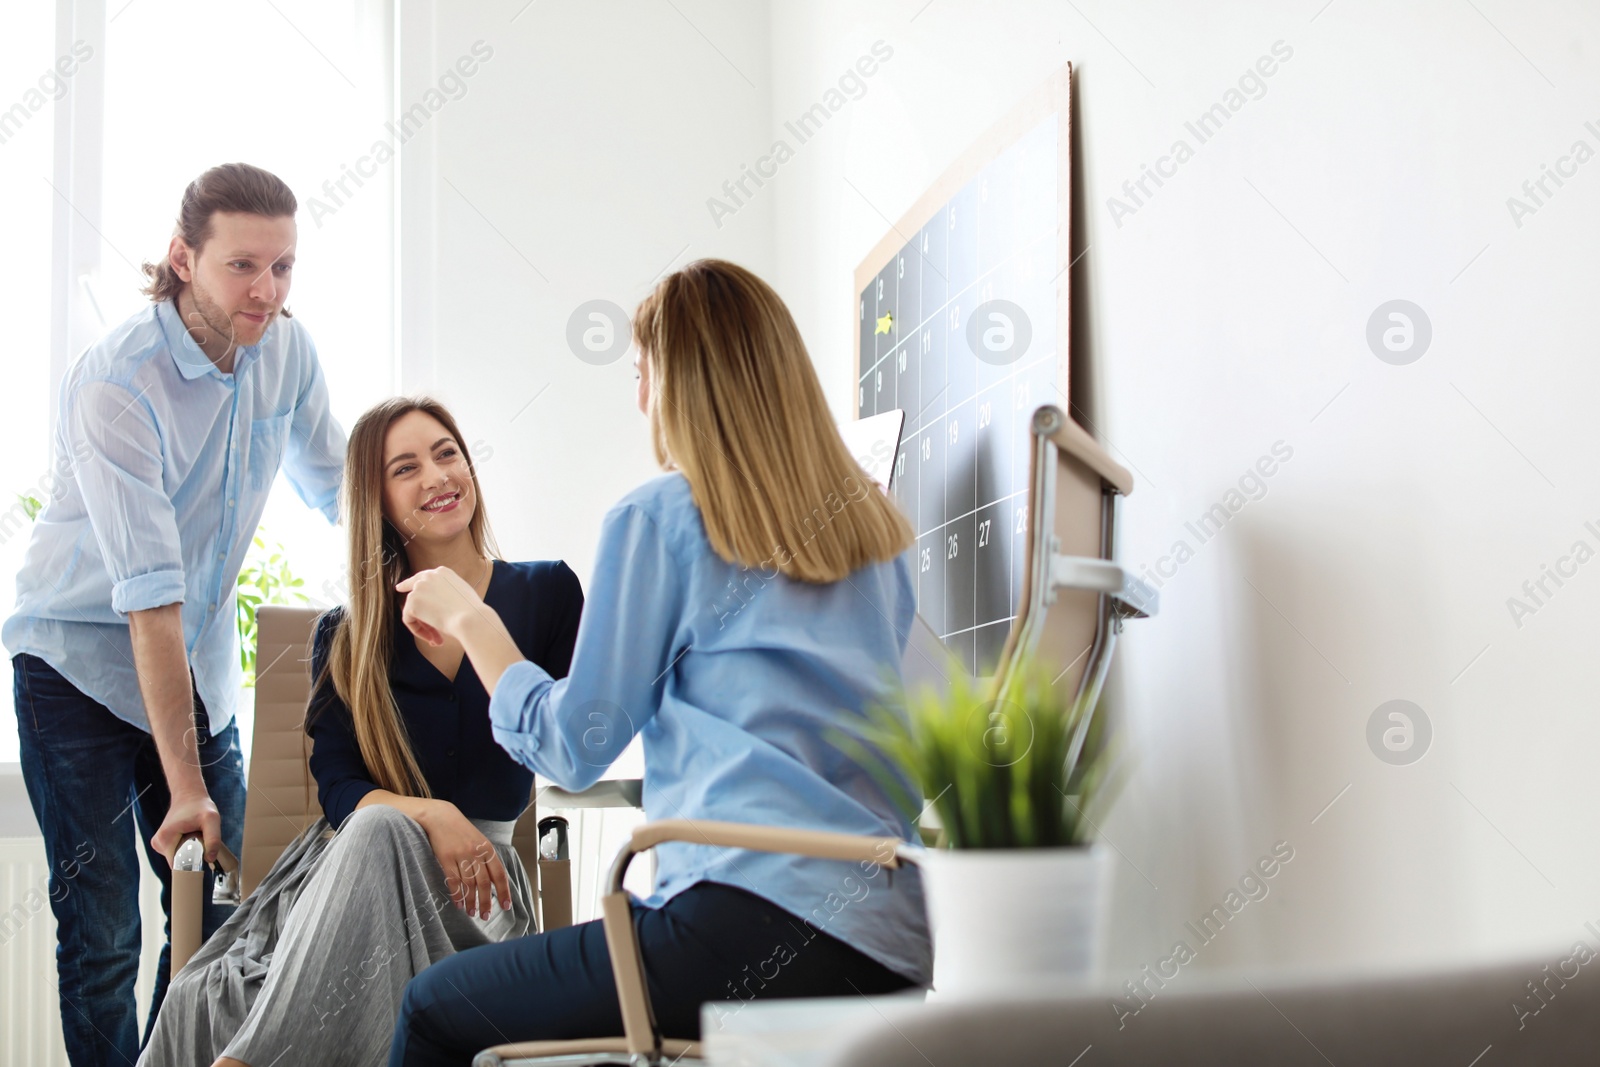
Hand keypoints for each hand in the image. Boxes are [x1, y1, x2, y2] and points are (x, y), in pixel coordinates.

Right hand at [153, 788, 221, 866]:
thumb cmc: (200, 806)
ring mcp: (159, 843)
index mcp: (165, 839)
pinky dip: (186, 848)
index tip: (202, 854)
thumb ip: (213, 839)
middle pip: (178, 862)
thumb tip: (210, 859)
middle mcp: (158, 843)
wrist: (189, 795)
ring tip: (195, 836)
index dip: (192, 864)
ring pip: (178, 858)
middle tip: (200, 839)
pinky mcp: (163, 843)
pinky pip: (177, 852)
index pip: (178, 865)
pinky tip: (190, 837)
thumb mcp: (212, 819)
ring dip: (189, 851)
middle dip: (192, 856)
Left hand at [396, 567, 482, 647]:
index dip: (410, 584)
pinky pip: (409, 619)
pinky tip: (432, 638)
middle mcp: (429, 576)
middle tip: (424, 628)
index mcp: (443, 572)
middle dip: (418, 613)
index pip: (422, 577)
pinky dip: (417, 630)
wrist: (471, 618)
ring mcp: (419, 587)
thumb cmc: (472, 611)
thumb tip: (436, 605)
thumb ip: (446, 593)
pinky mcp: (412, 602)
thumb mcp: (461, 594)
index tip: (400, 588)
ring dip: (425, 626)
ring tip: (437, 639)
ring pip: (413, 609)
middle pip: (415, 593)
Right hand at [417, 800, 512, 919]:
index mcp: (487, 849)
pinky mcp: (446, 859)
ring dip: (471, 901)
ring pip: (469, 884)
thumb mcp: (479, 841)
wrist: (441, 817)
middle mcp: (476, 853)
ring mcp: (461, 856)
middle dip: (486, 902)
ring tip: (471, 913)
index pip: (499, 874)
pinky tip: (458, 903)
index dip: (504, 892)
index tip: (506, 906)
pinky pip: (453, 881)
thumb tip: (494, 881)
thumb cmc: (461, 831)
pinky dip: (457, 894)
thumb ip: (486, 859)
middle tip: (485, 916)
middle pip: (484, 883)